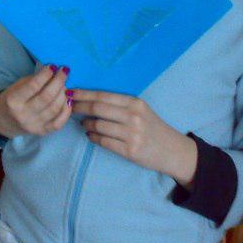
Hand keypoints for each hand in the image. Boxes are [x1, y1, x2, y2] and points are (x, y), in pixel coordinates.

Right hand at [0, 64, 70, 138]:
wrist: (3, 122)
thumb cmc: (10, 100)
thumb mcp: (16, 87)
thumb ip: (33, 81)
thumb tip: (53, 72)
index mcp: (13, 101)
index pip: (33, 86)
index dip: (45, 74)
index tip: (52, 66)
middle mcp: (23, 115)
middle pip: (47, 97)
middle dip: (58, 82)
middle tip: (64, 72)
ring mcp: (33, 125)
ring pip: (55, 109)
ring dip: (63, 94)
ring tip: (65, 85)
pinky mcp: (41, 132)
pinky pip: (59, 122)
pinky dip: (66, 110)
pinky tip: (67, 100)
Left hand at [71, 90, 196, 185]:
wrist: (173, 150)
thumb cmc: (153, 127)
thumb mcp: (141, 110)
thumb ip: (120, 105)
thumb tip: (90, 99)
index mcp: (135, 103)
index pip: (103, 95)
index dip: (83, 94)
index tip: (69, 92)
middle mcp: (133, 116)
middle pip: (97, 108)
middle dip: (79, 107)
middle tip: (68, 107)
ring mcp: (132, 134)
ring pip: (98, 125)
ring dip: (86, 124)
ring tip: (83, 124)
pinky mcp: (130, 150)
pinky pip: (103, 141)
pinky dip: (93, 137)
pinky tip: (91, 135)